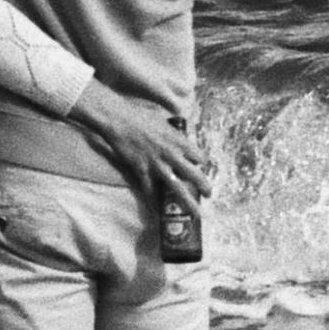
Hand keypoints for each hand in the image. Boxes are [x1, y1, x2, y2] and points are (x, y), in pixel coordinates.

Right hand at [83, 88, 212, 214]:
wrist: (120, 120)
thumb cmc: (141, 116)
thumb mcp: (164, 123)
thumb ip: (173, 135)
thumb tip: (179, 140)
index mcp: (179, 141)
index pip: (199, 156)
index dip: (201, 163)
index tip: (201, 167)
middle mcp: (172, 154)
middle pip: (194, 174)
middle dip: (203, 186)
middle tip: (208, 194)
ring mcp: (157, 165)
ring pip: (176, 188)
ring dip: (187, 202)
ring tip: (196, 213)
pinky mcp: (142, 170)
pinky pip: (150, 190)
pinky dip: (154, 203)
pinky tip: (158, 213)